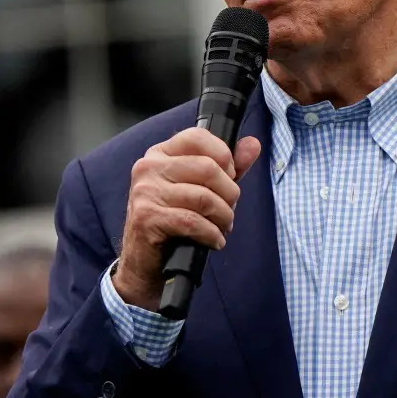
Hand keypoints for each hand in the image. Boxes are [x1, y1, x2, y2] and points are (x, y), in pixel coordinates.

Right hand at [113, 128, 260, 309]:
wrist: (144, 261)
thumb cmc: (174, 221)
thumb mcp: (202, 188)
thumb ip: (228, 166)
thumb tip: (253, 144)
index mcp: (160, 153)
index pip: (198, 137)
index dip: (223, 156)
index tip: (229, 177)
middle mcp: (149, 167)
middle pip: (207, 168)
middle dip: (229, 193)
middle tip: (229, 210)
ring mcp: (146, 192)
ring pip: (204, 197)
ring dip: (223, 217)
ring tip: (223, 227)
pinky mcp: (147, 217)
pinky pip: (193, 222)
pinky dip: (211, 234)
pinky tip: (214, 240)